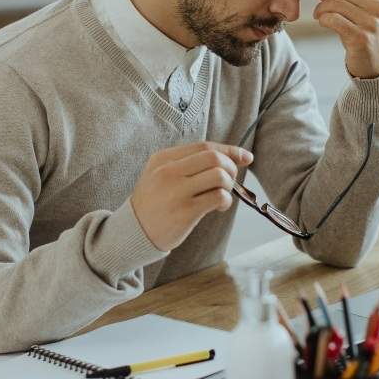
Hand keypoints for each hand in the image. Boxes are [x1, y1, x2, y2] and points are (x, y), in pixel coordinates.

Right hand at [130, 142, 253, 251]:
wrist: (133, 231)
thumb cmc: (154, 202)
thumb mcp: (160, 174)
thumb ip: (188, 164)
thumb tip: (232, 157)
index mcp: (163, 158)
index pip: (204, 146)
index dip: (229, 150)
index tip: (245, 157)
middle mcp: (168, 171)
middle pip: (214, 157)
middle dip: (231, 167)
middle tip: (231, 180)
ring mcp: (176, 191)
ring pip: (219, 175)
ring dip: (229, 185)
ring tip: (222, 195)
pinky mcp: (185, 211)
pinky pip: (218, 197)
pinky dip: (225, 200)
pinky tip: (219, 206)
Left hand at [291, 0, 378, 78]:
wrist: (378, 65)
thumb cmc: (366, 30)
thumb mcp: (364, 8)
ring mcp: (373, 22)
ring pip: (333, 4)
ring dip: (319, 8)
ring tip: (318, 13)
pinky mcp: (362, 38)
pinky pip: (332, 20)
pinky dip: (323, 19)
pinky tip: (322, 21)